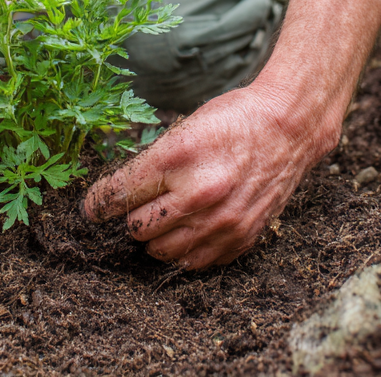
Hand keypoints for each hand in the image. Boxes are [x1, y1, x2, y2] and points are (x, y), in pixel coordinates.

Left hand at [83, 84, 339, 268]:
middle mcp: (197, 193)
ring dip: (157, 235)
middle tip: (143, 202)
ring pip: (160, 251)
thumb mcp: (184, 128)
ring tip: (167, 214)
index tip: (91, 208)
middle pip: (136, 227)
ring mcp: (221, 220)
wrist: (289, 128)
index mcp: (177, 158)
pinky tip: (192, 225)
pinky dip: (186, 248)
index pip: (118, 194)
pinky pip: (194, 261)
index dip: (98, 203)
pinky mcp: (240, 237)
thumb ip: (150, 163)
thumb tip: (111, 196)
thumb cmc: (233, 120)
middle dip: (133, 215)